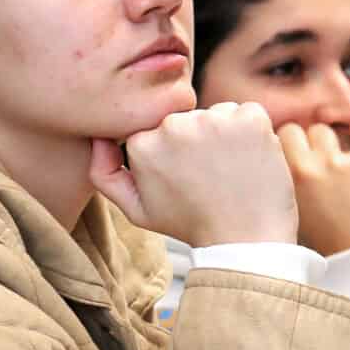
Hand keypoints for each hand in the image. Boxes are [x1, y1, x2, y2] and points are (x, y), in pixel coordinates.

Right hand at [90, 103, 295, 246]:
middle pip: (185, 119)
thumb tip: (98, 137)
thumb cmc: (189, 223)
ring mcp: (215, 119)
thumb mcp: (137, 209)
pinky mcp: (250, 117)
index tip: (183, 176)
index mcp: (143, 144)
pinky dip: (250, 130)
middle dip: (195, 140)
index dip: (172, 153)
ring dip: (223, 134)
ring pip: (216, 114)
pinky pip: (246, 112)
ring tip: (228, 170)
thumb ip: (105, 173)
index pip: (156, 130)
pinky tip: (248, 159)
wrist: (244, 237)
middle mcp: (175, 125)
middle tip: (208, 175)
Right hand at [278, 124, 349, 255]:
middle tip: (304, 161)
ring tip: (327, 170)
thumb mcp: (288, 217)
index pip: (270, 141)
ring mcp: (335, 162)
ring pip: (322, 133)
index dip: (277, 149)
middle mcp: (306, 167)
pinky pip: (346, 152)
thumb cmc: (321, 247)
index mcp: (283, 183)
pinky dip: (346, 164)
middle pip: (294, 130)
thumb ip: (280, 190)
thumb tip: (272, 167)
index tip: (281, 159)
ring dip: (322, 146)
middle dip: (297, 141)